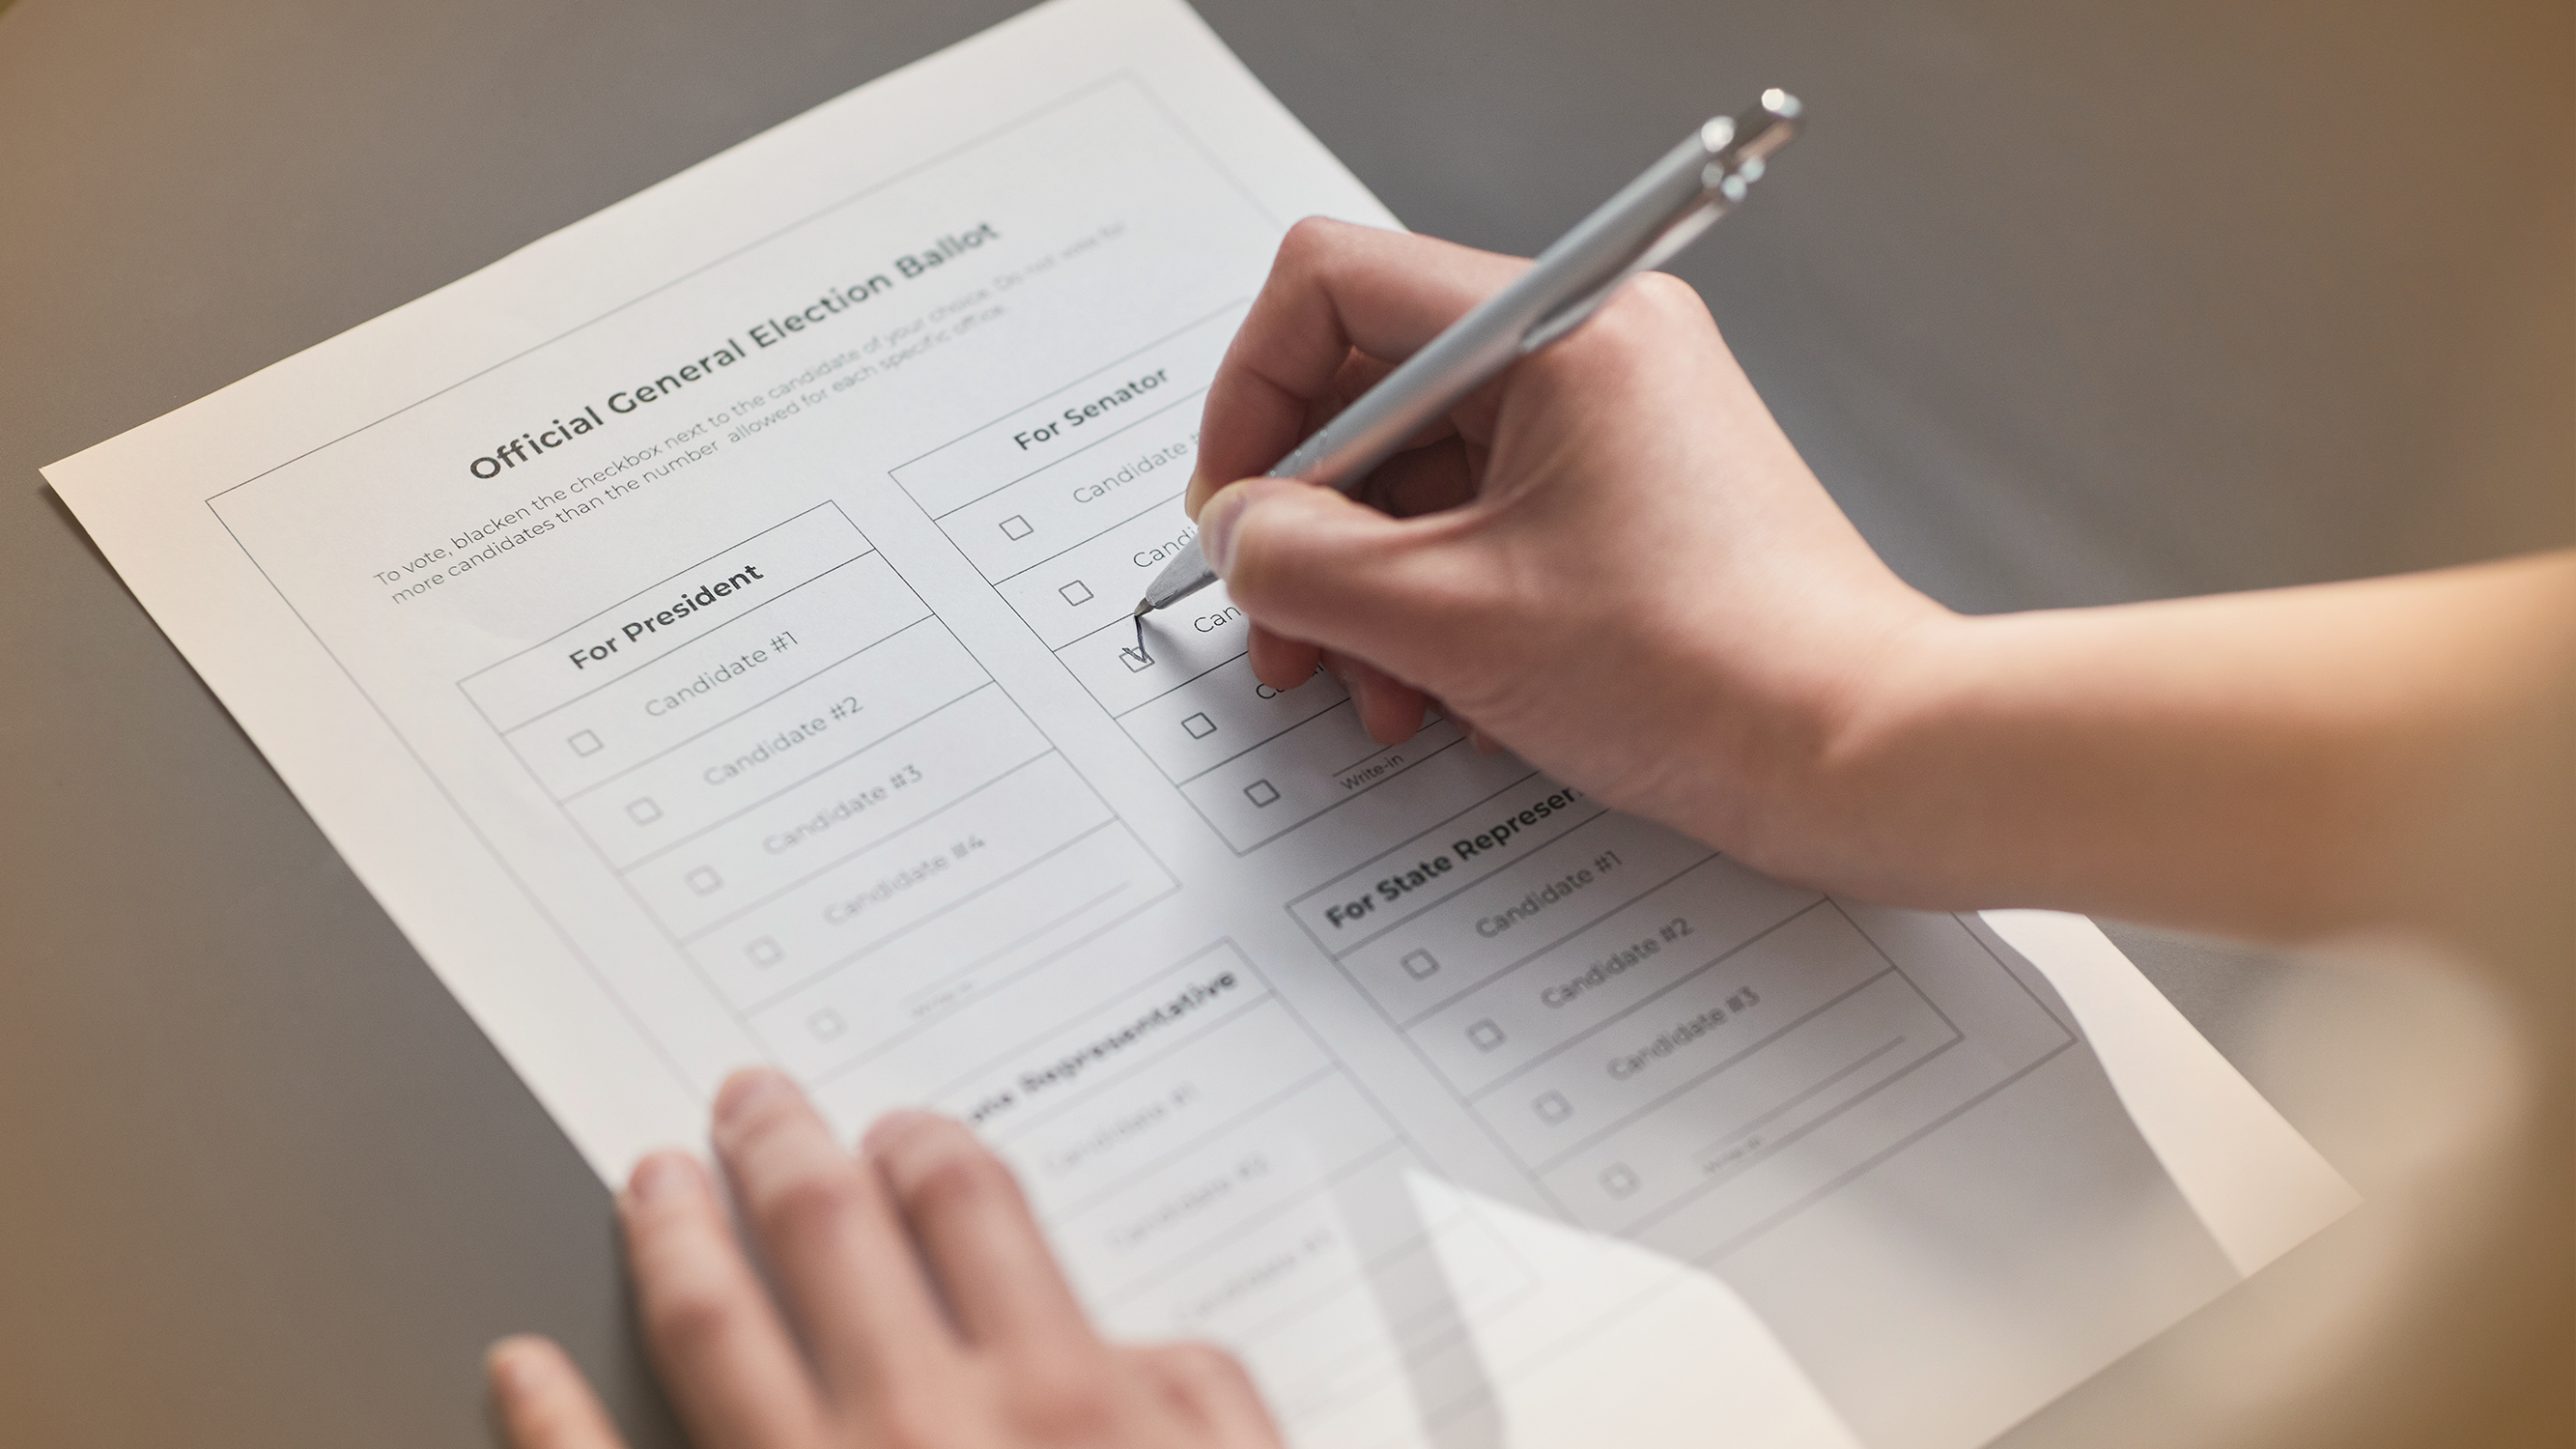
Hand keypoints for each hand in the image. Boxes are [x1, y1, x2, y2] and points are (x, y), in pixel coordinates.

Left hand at [485, 1070, 1283, 1448]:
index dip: (927, 1144)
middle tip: (752, 1099)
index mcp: (1062, 1402)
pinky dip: (545, 1419)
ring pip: (711, 1325)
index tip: (902, 1128)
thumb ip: (1210, 1412)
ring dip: (671, 1231)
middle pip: (831, 1232)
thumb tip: (1154, 1349)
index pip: (970, 1208)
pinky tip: (518, 1364)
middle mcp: (926, 1431)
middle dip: (784, 1145)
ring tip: (652, 1178)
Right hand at [1188, 220, 2575, 940]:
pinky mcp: (1634, 499)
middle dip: (1312, 521)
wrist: (1864, 755)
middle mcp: (1594, 350)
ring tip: (1367, 686)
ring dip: (1372, 585)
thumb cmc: (1708, 674)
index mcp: (1559, 329)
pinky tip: (1439, 692)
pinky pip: (1491, 520)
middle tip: (1279, 620)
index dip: (1254, 396)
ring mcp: (1618, 424)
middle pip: (1378, 391)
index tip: (1233, 505)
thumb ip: (1304, 563)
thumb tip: (1237, 535)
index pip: (1336, 287)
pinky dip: (1441, 602)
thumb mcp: (1451, 621)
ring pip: (1429, 473)